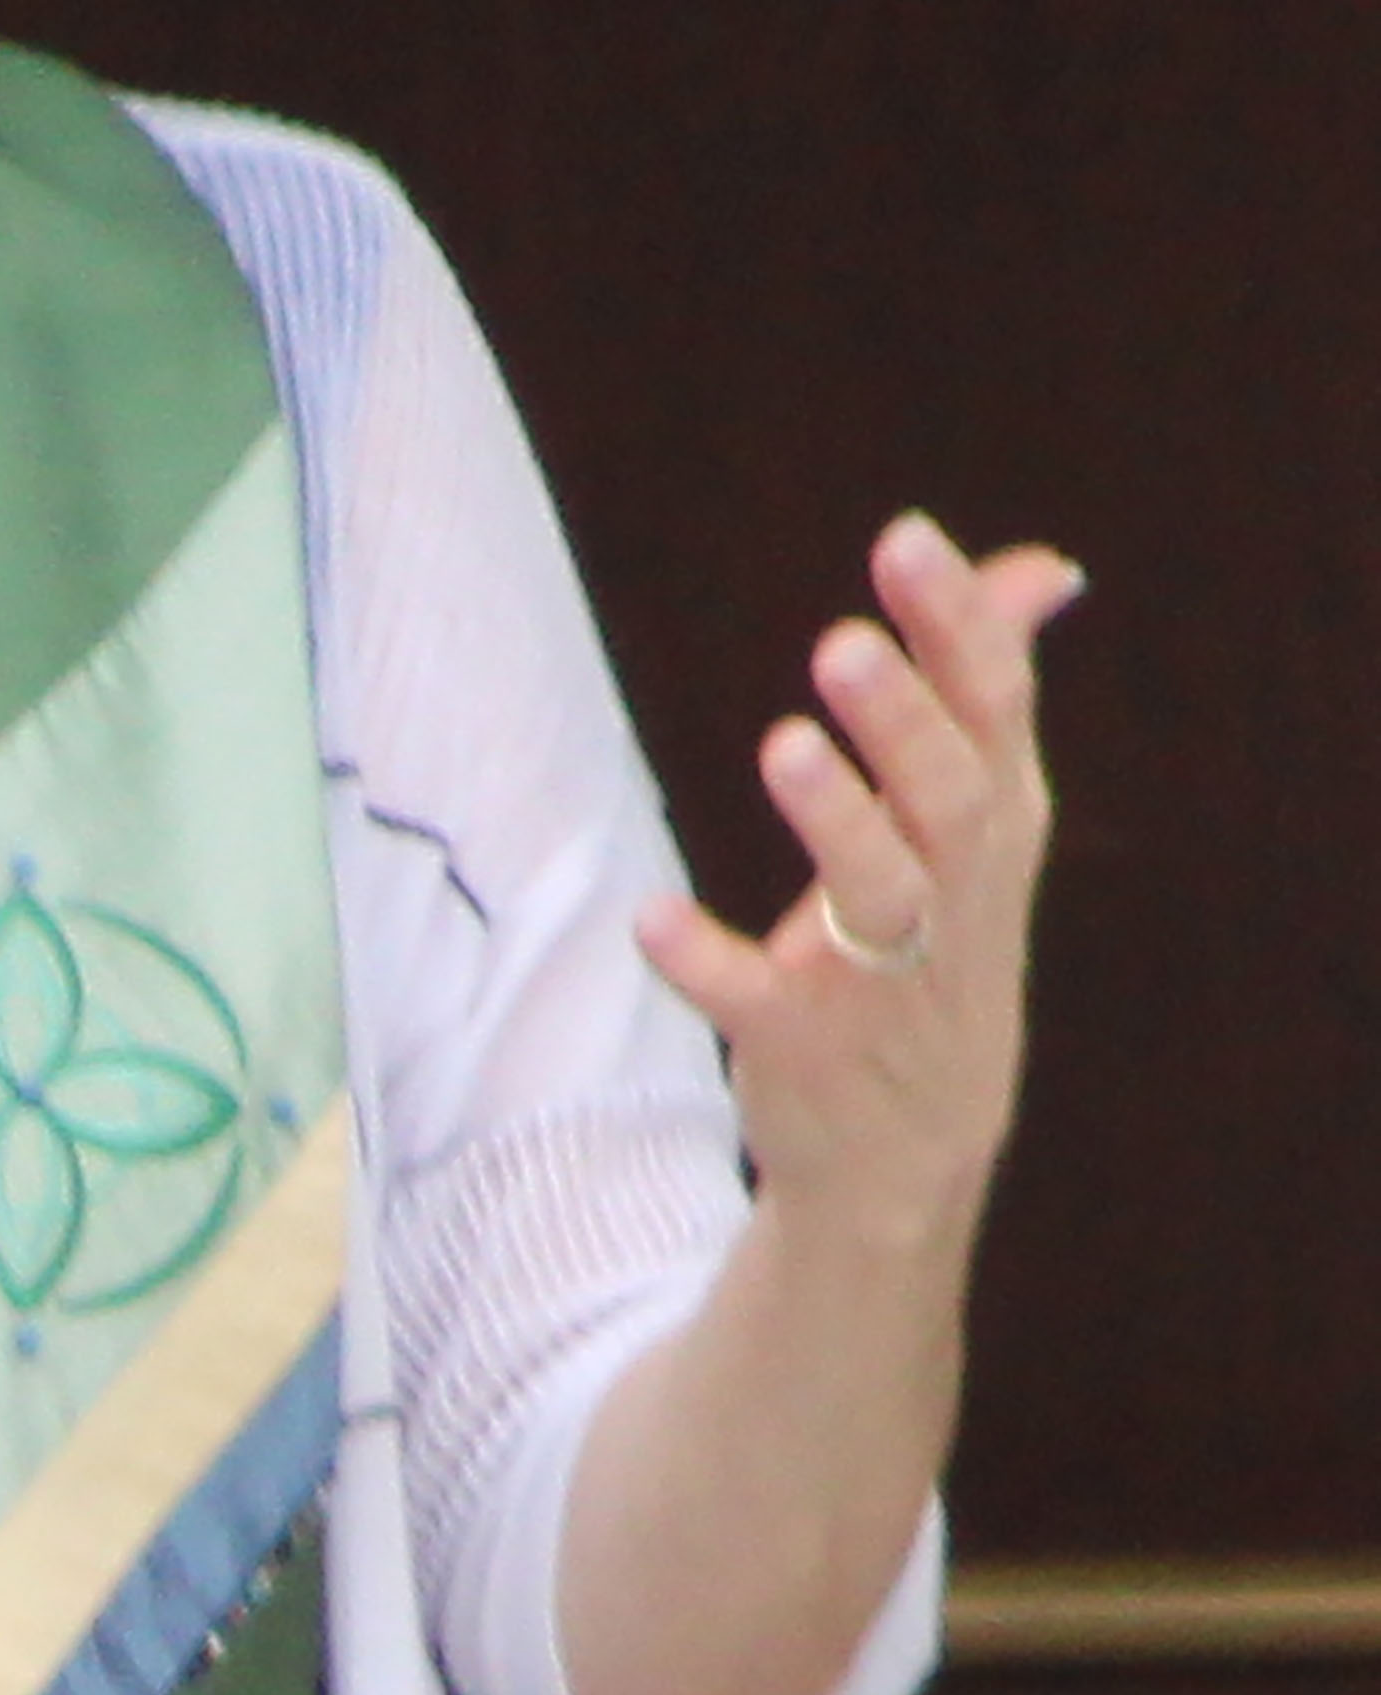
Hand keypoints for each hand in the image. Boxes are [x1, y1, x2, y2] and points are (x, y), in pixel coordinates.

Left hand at [637, 514, 1082, 1239]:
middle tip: (841, 644)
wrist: (913, 1155)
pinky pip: (757, 1004)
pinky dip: (708, 965)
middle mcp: (955, 895)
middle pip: (949, 797)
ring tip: (783, 744)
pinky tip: (652, 920)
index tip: (903, 539)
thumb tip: (1042, 569)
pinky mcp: (804, 1047)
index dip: (957, 625)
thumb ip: (986, 689)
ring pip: (877, 895)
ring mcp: (882, 979)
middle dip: (902, 721)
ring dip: (836, 821)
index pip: (994, 710)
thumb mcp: (983, 824)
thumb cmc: (940, 949)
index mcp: (995, 824)